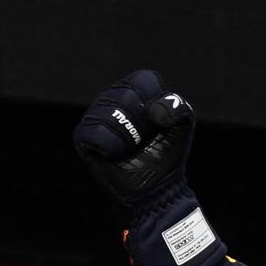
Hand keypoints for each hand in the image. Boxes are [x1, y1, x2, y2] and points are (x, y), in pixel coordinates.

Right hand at [73, 69, 194, 207]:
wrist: (155, 186)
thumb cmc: (166, 153)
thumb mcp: (182, 126)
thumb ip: (179, 106)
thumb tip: (155, 111)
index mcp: (135, 89)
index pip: (143, 79)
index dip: (157, 102)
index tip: (161, 123)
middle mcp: (112, 97)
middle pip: (126, 95)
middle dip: (143, 122)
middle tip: (145, 139)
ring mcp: (95, 115)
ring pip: (109, 112)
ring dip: (129, 137)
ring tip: (131, 147)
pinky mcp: (83, 136)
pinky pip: (95, 132)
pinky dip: (111, 147)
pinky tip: (116, 154)